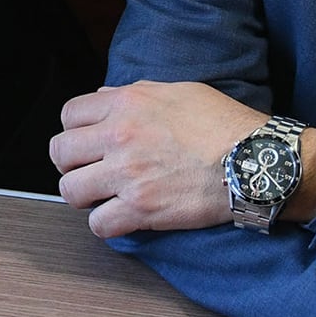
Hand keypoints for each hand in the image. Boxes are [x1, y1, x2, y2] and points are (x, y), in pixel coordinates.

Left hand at [52, 84, 315, 238]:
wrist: (255, 160)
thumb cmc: (224, 123)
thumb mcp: (178, 91)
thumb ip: (135, 94)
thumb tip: (104, 98)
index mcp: (126, 104)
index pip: (69, 115)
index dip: (75, 131)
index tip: (87, 143)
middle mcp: (119, 136)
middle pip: (61, 153)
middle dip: (71, 164)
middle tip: (89, 172)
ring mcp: (127, 174)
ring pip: (71, 191)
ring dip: (84, 196)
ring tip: (102, 197)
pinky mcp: (141, 209)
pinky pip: (99, 224)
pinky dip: (106, 224)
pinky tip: (120, 218)